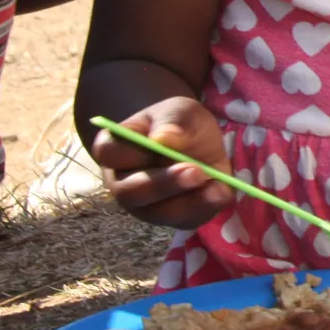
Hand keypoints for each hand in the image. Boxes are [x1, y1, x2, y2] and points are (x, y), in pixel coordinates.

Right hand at [90, 97, 232, 228]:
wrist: (199, 141)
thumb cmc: (179, 123)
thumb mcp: (179, 110)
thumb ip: (171, 120)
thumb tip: (163, 139)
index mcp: (116, 149)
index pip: (109, 153)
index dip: (130, 151)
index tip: (157, 142)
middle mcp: (123, 182)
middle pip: (130, 192)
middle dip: (163, 184)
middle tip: (195, 171)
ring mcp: (146, 205)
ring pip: (157, 213)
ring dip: (187, 202)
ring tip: (213, 185)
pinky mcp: (174, 217)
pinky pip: (185, 220)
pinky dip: (204, 208)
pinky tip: (220, 192)